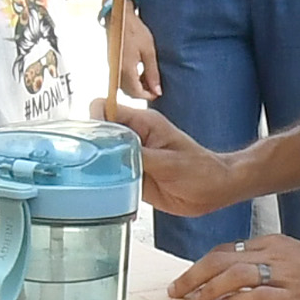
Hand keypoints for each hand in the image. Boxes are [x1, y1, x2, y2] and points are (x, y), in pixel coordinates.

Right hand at [100, 94, 241, 215]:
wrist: (215, 190)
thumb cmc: (201, 170)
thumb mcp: (168, 163)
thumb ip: (138, 156)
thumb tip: (110, 152)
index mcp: (142, 123)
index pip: (105, 109)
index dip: (91, 120)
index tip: (87, 140)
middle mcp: (133, 138)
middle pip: (98, 133)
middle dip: (88, 146)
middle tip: (84, 164)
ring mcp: (131, 156)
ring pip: (101, 155)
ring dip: (95, 167)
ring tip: (90, 180)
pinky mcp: (133, 175)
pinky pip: (111, 175)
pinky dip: (105, 182)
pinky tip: (102, 191)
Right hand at [113, 2, 163, 100]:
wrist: (119, 18)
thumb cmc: (135, 31)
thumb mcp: (149, 52)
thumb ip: (152, 73)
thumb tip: (157, 91)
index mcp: (126, 69)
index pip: (136, 93)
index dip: (148, 96)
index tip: (157, 93)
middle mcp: (117, 71)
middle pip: (129, 92)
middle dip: (142, 93)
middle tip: (154, 87)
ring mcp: (113, 67)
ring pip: (124, 87)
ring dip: (136, 87)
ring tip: (148, 78)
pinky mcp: (112, 63)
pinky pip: (120, 79)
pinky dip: (130, 80)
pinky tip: (139, 72)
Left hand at [173, 234, 299, 299]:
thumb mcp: (299, 257)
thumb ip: (272, 264)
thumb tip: (246, 282)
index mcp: (274, 245)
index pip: (227, 251)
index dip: (202, 265)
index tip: (187, 280)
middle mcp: (275, 255)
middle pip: (221, 259)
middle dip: (194, 275)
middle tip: (176, 292)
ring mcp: (285, 275)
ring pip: (235, 275)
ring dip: (209, 290)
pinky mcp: (297, 296)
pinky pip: (260, 296)